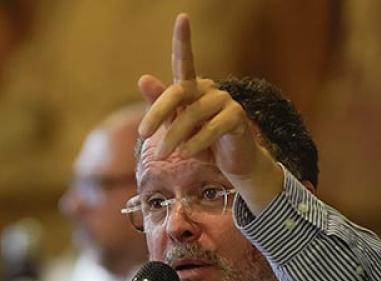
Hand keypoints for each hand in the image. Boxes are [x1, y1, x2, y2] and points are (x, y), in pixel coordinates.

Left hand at [135, 14, 283, 211]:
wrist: (230, 164)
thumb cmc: (200, 142)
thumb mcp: (175, 126)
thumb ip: (160, 106)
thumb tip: (143, 78)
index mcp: (192, 87)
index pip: (183, 61)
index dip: (183, 39)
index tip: (182, 17)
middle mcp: (209, 89)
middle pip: (179, 91)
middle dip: (158, 112)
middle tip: (143, 133)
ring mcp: (225, 101)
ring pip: (192, 114)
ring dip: (174, 137)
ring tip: (163, 154)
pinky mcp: (237, 117)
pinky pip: (212, 128)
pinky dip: (195, 143)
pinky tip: (185, 153)